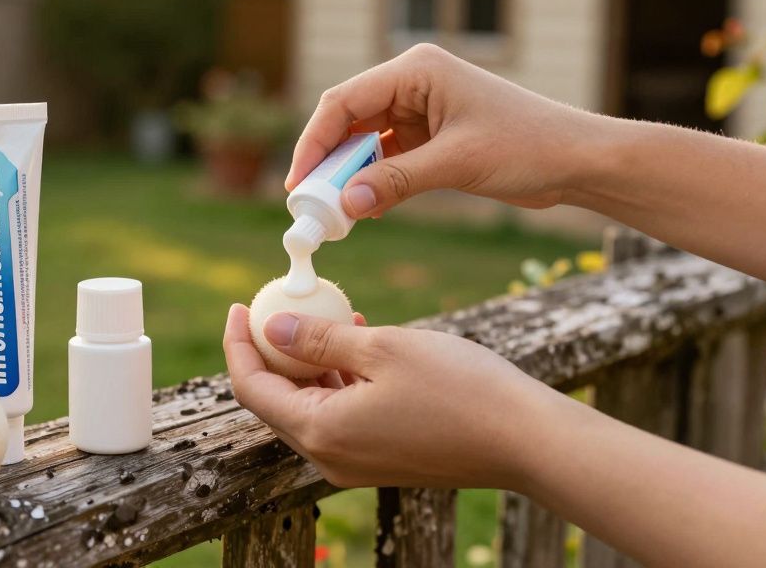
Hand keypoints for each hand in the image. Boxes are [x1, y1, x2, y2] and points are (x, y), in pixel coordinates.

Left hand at [222, 303, 558, 489]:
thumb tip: (271, 327)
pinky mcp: (383, 458)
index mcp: (320, 431)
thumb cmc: (459, 389)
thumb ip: (320, 338)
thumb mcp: (383, 348)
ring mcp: (357, 462)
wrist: (527, 441)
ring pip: (313, 404)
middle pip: (277, 399)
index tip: (239, 303)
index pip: (252, 388)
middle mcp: (330, 456)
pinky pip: (344, 414)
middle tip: (278, 302)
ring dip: (310, 360)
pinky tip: (360, 337)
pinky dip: (341, 377)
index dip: (238, 345)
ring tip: (327, 311)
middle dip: (270, 351)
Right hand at [285, 43, 608, 217]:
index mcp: (416, 70)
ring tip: (332, 213)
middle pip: (348, 121)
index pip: (344, 101)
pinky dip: (373, 183)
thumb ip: (397, 181)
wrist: (578, 160)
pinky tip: (363, 210)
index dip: (314, 142)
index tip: (298, 182)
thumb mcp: (457, 163)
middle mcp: (413, 84)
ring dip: (348, 176)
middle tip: (309, 205)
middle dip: (327, 163)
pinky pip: (386, 160)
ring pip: (364, 143)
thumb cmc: (528, 146)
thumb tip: (346, 205)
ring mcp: (421, 111)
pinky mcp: (431, 138)